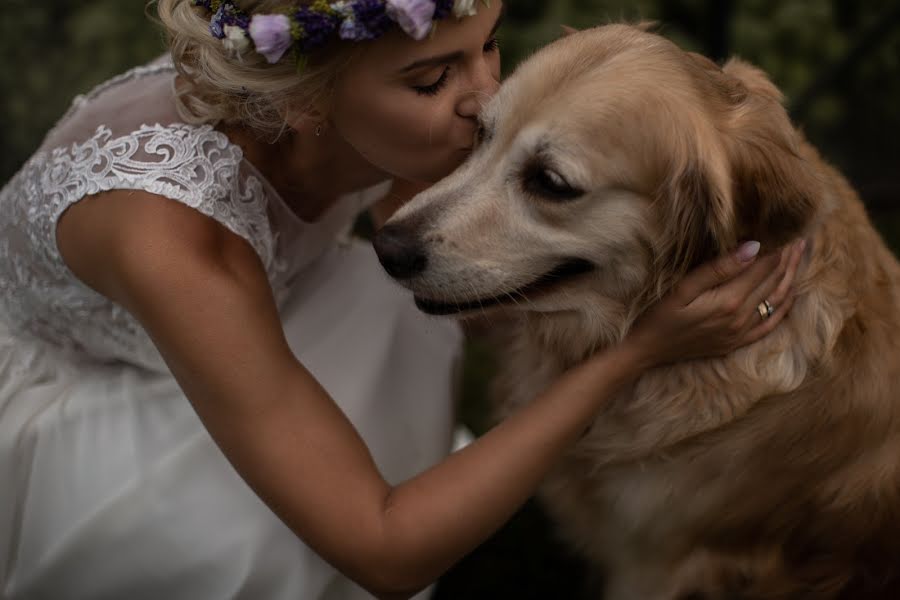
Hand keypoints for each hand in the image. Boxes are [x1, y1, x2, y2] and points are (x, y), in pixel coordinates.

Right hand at [626, 239, 805, 368]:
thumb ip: (718, 268)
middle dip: (788, 258)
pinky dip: (785, 305)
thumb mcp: (682, 288)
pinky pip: (771, 323)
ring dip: (791, 276)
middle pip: (774, 281)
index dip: (778, 247)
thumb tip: (753, 247)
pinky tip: (790, 291)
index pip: (763, 267)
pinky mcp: (739, 342)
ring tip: (799, 256)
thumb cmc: (659, 315)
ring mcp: (742, 333)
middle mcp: (742, 318)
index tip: (790, 228)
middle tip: (801, 236)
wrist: (647, 350)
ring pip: (778, 300)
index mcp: (729, 301)